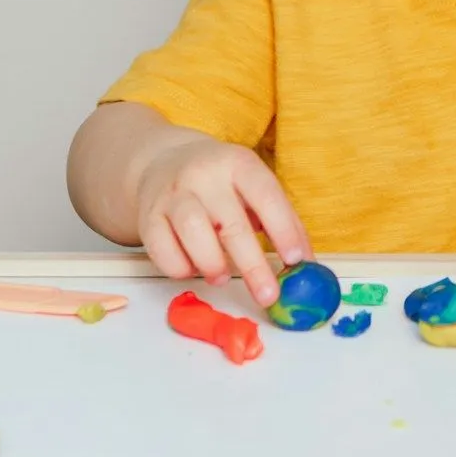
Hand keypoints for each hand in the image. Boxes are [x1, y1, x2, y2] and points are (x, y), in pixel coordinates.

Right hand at [136, 137, 310, 307]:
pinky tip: (192, 268)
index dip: (283, 229)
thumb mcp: (252, 185)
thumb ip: (280, 220)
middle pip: (231, 224)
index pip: (266, 196)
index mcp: (238, 163)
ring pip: (193, 232)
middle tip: (269, 295)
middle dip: (253, 266)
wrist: (162, 161)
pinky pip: (162, 249)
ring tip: (221, 277)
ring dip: (212, 264)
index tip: (297, 260)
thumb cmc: (219, 182)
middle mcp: (204, 175)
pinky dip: (180, 267)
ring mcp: (173, 194)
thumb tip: (307, 263)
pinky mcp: (148, 216)